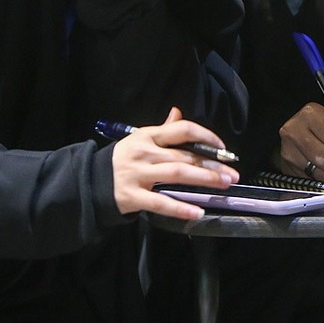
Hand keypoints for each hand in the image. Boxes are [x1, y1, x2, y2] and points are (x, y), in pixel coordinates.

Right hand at [110, 107, 239, 219]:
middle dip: (212, 165)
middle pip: (185, 155)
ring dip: (203, 180)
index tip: (223, 148)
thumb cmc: (123, 159)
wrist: (91, 181)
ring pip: (177, 174)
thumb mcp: (140, 139)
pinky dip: (180, 208)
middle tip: (232, 173)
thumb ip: (162, 129)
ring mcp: (139, 175)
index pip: (182, 129)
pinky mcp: (133, 196)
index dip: (206, 136)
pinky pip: (160, 203)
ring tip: (223, 186)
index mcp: (148, 136)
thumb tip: (178, 112)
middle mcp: (145, 153)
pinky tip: (197, 211)